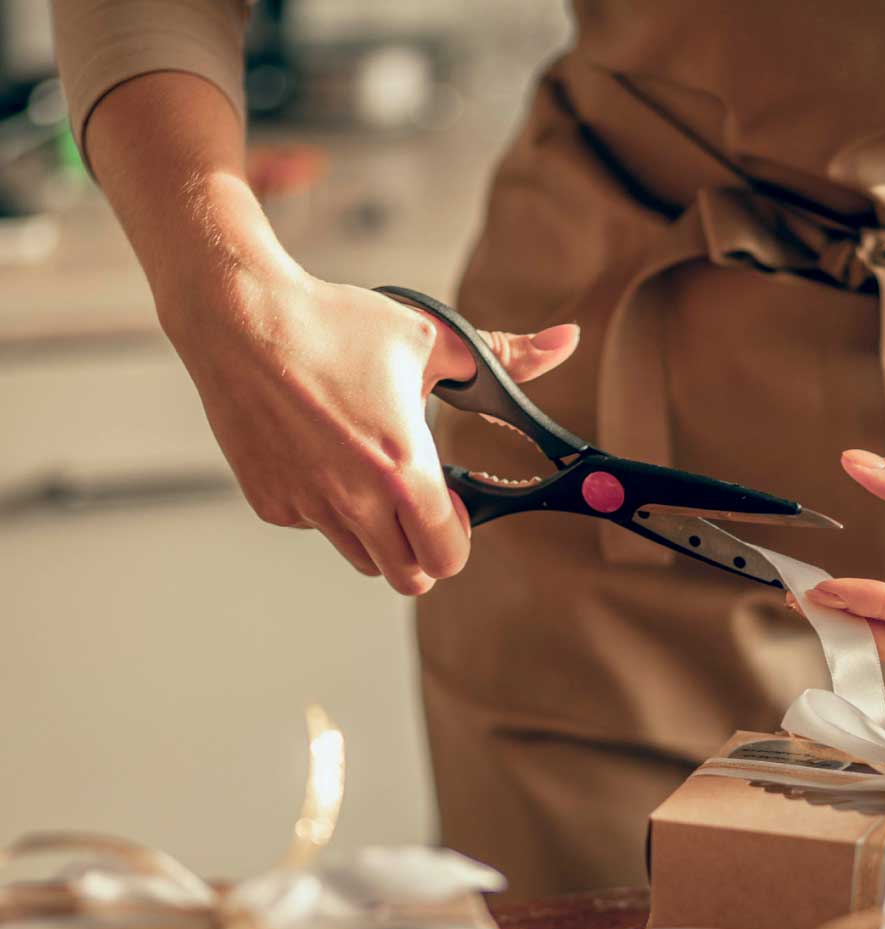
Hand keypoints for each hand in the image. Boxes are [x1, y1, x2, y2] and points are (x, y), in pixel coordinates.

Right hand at [82, 70, 579, 594]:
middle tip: (419, 502)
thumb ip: (507, 356)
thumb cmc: (337, 323)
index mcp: (401, 469)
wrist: (237, 316)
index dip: (459, 538)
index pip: (448, 559)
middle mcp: (353, 501)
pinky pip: (316, 527)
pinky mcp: (271, 502)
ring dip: (379, 533)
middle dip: (425, 551)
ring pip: (363, 559)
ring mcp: (308, 506)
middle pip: (409, 578)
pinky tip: (322, 454)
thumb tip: (568, 341)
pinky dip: (329, 508)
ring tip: (369, 471)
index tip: (454, 501)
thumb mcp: (431, 337)